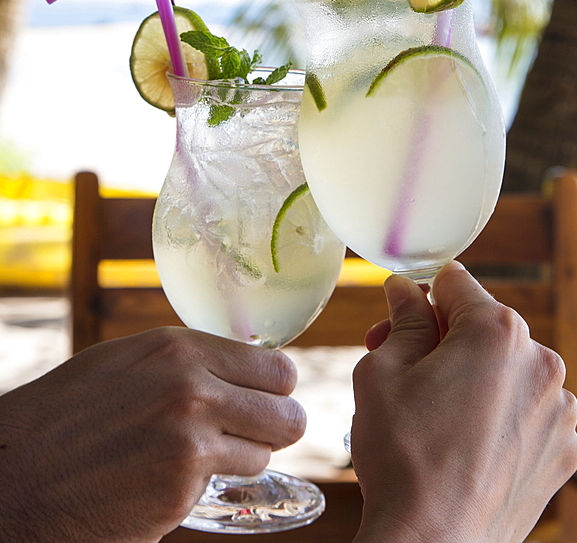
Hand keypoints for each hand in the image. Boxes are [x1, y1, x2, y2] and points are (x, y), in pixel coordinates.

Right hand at [0, 327, 304, 542]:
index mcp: (179, 348)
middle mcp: (192, 386)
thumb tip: (242, 368)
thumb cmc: (65, 416)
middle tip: (247, 433)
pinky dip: (208, 486)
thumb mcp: (125, 363)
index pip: (277, 367)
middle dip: (274, 426)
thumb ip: (185, 361)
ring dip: (242, 457)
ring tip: (196, 456)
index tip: (261, 399)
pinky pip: (228, 484)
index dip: (273, 388)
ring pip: (265, 451)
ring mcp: (190, 440)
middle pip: (288, 412)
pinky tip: (167, 479)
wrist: (15, 474)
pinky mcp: (181, 490)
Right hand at [351, 262, 576, 542]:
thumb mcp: (383, 371)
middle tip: (397, 368)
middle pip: (482, 327)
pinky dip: (497, 416)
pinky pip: (525, 412)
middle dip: (439, 339)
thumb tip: (405, 290)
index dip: (417, 298)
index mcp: (498, 331)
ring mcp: (558, 410)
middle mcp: (541, 362)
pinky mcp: (562, 452)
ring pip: (505, 370)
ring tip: (429, 412)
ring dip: (472, 377)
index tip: (394, 323)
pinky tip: (462, 442)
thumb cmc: (403, 456)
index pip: (454, 283)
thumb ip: (402, 319)